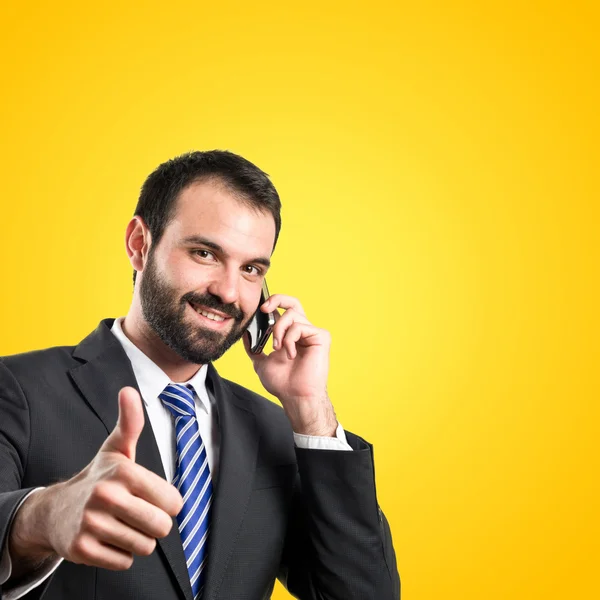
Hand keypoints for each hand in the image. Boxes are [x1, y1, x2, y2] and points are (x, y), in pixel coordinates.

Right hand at [9, 387, 182, 575]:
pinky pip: (124, 561)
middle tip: (140, 515)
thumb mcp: (116, 448)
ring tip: (123, 525)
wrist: (56, 510)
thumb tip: (128, 390)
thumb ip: (130, 422)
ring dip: (139, 540)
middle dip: (155, 524)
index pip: (173, 502)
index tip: (154, 498)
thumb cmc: (99, 477)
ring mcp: (92, 525)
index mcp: (123, 472)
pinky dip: (121, 554)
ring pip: (144, 547)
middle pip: (160, 527)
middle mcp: (106, 497)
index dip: (168, 504)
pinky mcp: (82, 550)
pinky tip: (109, 538)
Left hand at [244, 294, 337, 436]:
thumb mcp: (260, 361)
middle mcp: (302, 331)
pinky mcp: (321, 336)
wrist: (295, 396)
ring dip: (279, 331)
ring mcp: (313, 333)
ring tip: (277, 348)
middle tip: (264, 309)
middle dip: (277, 299)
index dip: (273, 304)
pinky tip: (291, 355)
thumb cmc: (282, 383)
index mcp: (290, 334)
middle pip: (293, 302)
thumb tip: (245, 332)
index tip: (259, 309)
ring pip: (292, 315)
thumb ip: (253, 346)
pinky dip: (290, 340)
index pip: (283, 310)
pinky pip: (300, 327)